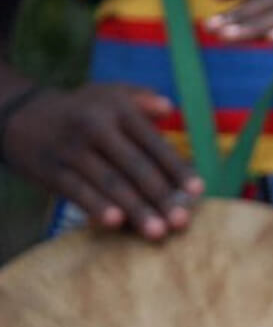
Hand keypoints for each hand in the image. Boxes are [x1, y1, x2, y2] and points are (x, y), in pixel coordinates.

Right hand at [2, 84, 200, 239]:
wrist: (20, 114)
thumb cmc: (83, 110)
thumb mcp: (110, 94)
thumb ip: (143, 99)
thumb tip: (169, 108)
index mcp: (118, 110)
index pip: (153, 143)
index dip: (177, 168)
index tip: (198, 191)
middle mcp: (95, 127)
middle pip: (135, 167)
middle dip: (161, 196)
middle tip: (182, 221)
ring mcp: (72, 150)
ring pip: (110, 183)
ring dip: (136, 209)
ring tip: (157, 232)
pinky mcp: (52, 170)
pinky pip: (78, 192)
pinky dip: (97, 207)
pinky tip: (115, 223)